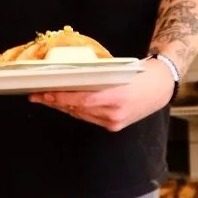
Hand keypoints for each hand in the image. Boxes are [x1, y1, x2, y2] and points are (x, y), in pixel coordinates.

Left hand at [30, 57, 175, 131]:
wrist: (160, 88)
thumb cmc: (138, 74)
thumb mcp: (117, 71)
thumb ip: (96, 77)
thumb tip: (68, 75)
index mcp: (117, 96)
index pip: (82, 99)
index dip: (62, 98)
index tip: (45, 93)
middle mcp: (115, 112)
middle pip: (78, 108)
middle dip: (55, 102)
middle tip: (37, 95)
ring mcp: (114, 121)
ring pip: (80, 115)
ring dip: (62, 107)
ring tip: (45, 99)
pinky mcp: (114, 126)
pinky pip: (88, 118)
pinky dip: (75, 111)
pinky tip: (63, 105)